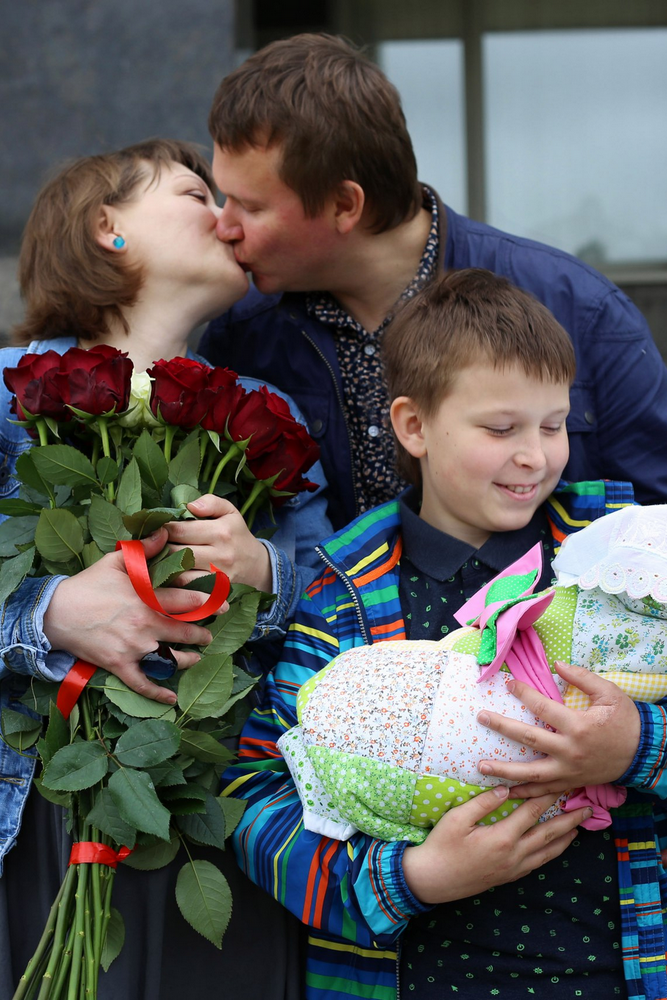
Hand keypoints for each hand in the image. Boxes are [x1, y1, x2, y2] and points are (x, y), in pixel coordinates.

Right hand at [43, 529, 213, 704]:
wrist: (55, 613)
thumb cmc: (87, 585)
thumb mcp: (115, 561)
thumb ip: (144, 549)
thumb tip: (165, 531)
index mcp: (146, 598)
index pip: (186, 600)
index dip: (207, 603)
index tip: (222, 605)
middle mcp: (145, 624)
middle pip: (183, 632)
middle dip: (201, 634)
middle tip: (210, 634)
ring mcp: (133, 647)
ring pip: (170, 659)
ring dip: (187, 660)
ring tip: (197, 657)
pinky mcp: (119, 665)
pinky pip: (143, 683)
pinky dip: (158, 693)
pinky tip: (172, 699)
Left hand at [166, 494, 271, 592]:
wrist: (256, 565)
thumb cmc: (236, 534)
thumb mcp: (230, 512)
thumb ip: (211, 502)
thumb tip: (189, 505)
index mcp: (221, 531)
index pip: (181, 529)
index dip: (163, 529)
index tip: (156, 529)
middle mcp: (220, 554)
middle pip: (176, 551)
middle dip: (159, 548)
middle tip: (151, 545)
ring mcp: (217, 575)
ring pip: (179, 572)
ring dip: (163, 566)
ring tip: (156, 558)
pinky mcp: (215, 590)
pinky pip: (187, 586)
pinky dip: (174, 581)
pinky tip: (167, 573)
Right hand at [402, 784, 591, 904]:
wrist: (433, 880)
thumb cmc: (442, 845)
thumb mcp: (457, 819)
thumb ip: (483, 802)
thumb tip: (506, 788)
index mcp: (502, 838)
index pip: (531, 812)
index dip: (547, 796)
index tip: (563, 783)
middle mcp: (513, 855)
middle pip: (548, 835)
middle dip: (569, 821)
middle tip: (588, 810)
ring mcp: (512, 868)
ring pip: (546, 853)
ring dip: (565, 840)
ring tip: (579, 829)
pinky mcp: (508, 877)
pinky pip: (537, 864)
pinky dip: (550, 854)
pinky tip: (554, 849)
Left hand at [476, 661, 640, 793]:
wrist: (643, 753)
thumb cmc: (625, 720)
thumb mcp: (609, 693)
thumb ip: (582, 677)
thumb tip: (556, 664)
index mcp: (578, 726)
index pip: (542, 708)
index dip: (523, 693)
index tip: (508, 684)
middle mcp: (570, 750)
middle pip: (529, 739)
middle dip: (502, 727)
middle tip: (481, 717)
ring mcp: (569, 770)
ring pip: (531, 774)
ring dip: (504, 770)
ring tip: (480, 766)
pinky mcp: (571, 782)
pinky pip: (544, 792)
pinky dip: (524, 794)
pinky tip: (505, 792)